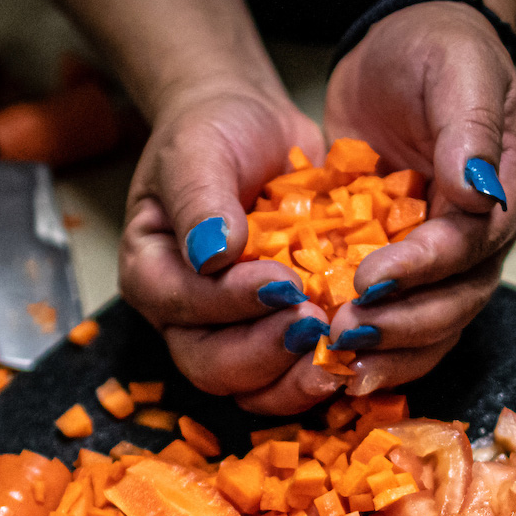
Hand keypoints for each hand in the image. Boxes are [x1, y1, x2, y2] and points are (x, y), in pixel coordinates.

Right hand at [119, 78, 334, 412]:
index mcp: (153, 275)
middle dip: (268, 353)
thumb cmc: (212, 134)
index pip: (183, 307)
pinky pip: (298, 373)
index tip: (282, 281)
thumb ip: (201, 201)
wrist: (252, 128)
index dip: (231, 303)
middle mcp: (187, 318)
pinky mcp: (279, 333)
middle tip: (318, 324)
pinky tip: (362, 353)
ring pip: (256, 387)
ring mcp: (235, 333)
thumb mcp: (197, 152)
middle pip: (214, 367)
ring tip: (342, 351)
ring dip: (299, 378)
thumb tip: (215, 255)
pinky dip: (329, 368)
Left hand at [322, 0, 515, 394]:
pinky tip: (328, 359)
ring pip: (429, 325)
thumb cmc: (440, 48)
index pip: (468, 248)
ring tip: (337, 364)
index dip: (421, 271)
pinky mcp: (400, 258)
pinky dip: (368, 341)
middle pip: (454, 304)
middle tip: (343, 335)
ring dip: (387, 350)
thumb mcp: (459, 73)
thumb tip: (475, 189)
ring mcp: (441, 254)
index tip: (370, 281)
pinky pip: (395, 315)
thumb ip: (468, 130)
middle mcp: (479, 236)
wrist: (408, 41)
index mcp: (503, 194)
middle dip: (401, 326)